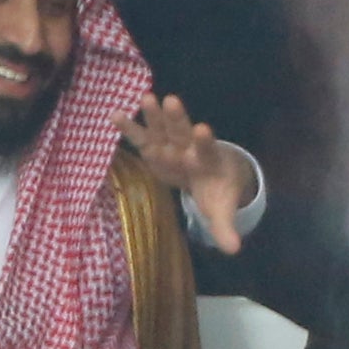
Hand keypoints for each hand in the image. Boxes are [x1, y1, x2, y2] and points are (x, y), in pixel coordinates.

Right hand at [115, 92, 258, 252]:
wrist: (213, 173)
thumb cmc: (217, 191)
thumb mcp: (221, 210)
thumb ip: (225, 227)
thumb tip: (234, 250)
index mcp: (209, 161)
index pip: (208, 149)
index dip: (204, 140)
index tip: (202, 129)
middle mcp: (189, 148)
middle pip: (183, 132)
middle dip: (177, 119)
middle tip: (172, 101)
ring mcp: (171, 145)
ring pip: (163, 128)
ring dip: (155, 116)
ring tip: (147, 98)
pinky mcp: (155, 148)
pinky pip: (141, 138)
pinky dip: (129, 127)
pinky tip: (114, 114)